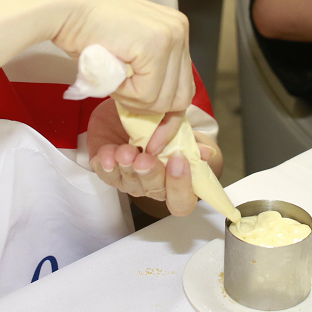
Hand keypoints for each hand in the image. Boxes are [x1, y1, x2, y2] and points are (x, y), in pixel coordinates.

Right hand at [54, 0, 193, 114]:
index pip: (185, 87)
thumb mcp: (133, 58)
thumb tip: (167, 116)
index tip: (156, 137)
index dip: (170, 115)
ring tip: (115, 83)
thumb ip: (154, 78)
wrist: (62, 12)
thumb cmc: (90, 34)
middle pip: (181, 97)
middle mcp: (179, 31)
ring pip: (164, 99)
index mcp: (177, 33)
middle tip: (127, 102)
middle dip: (152, 110)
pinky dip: (125, 95)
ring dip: (135, 102)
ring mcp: (171, 36)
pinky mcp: (154, 46)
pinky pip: (147, 94)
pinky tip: (112, 78)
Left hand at [87, 99, 220, 216]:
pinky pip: (105, 175)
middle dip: (151, 174)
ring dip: (128, 167)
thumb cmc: (156, 124)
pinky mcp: (106, 171)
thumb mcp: (177, 128)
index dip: (181, 188)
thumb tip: (206, 153)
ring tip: (126, 150)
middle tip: (146, 158)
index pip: (182, 202)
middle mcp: (152, 185)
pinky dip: (106, 164)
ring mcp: (129, 181)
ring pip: (129, 183)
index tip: (179, 161)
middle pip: (155, 191)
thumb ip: (190, 142)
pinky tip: (109, 153)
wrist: (128, 109)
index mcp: (173, 181)